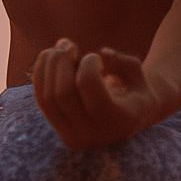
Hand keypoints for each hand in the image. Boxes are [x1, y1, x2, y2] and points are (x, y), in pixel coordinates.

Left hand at [30, 38, 167, 148]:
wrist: (134, 119)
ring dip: (48, 66)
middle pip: (63, 93)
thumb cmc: (137, 90)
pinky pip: (42, 102)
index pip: (90, 90)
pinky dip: (41, 76)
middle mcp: (95, 135)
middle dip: (62, 61)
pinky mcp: (60, 131)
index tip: (94, 56)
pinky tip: (48, 56)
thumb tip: (104, 54)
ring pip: (48, 98)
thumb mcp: (140, 75)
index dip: (87, 65)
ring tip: (59, 46)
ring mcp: (75, 136)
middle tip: (68, 43)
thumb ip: (126, 62)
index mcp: (120, 121)